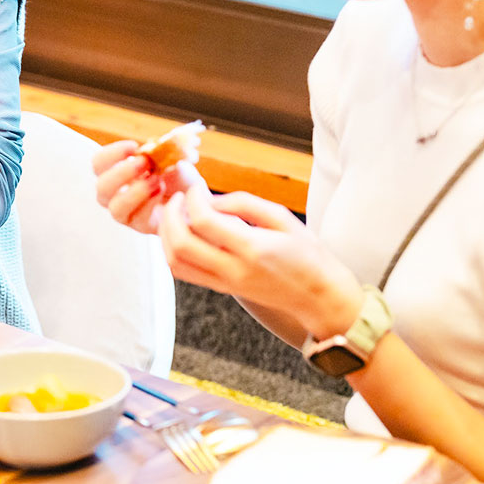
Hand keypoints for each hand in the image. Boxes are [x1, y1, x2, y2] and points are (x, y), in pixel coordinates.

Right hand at [91, 140, 193, 234]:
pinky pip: (138, 219)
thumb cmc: (177, 175)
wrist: (196, 197)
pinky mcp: (142, 226)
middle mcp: (115, 194)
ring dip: (135, 191)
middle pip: (101, 187)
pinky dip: (150, 203)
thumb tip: (154, 146)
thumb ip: (161, 150)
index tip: (133, 146)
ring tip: (156, 180)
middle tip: (144, 163)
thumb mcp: (170, 157)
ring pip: (115, 208)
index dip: (111, 154)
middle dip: (122, 173)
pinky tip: (162, 191)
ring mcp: (127, 212)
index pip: (98, 163)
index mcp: (115, 173)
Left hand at [155, 169, 363, 340]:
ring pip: (175, 262)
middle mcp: (234, 270)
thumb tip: (208, 200)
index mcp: (253, 248)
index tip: (197, 188)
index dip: (192, 199)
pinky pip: (184, 272)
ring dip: (165, 235)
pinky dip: (172, 250)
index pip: (204, 221)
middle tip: (177, 199)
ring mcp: (225, 283)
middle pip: (180, 244)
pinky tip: (180, 233)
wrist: (318, 295)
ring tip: (174, 214)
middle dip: (170, 216)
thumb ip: (242, 203)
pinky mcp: (221, 289)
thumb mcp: (282, 217)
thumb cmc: (306, 252)